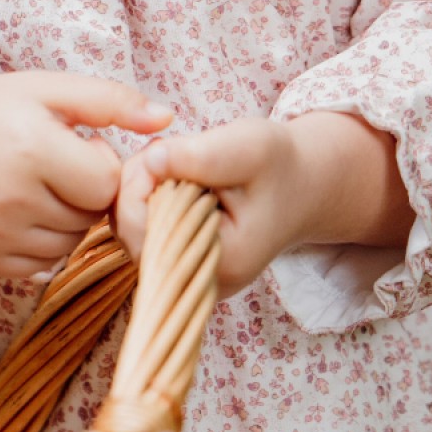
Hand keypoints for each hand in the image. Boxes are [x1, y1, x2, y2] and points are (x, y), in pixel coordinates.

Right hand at [0, 69, 172, 279]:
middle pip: (90, 217)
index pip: (106, 183)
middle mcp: (9, 198)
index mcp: (31, 148)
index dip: (100, 162)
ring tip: (37, 187)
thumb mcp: (48, 89)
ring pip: (69, 246)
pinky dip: (41, 245)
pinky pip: (41, 267)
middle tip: (54, 165)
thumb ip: (111, 100)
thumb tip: (169, 119)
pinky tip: (20, 211)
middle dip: (84, 194)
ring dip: (66, 222)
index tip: (76, 145)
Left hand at [115, 110, 411, 297]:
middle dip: (139, 183)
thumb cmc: (279, 165)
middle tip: (170, 153)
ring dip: (141, 189)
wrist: (301, 185)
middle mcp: (199, 283)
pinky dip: (148, 200)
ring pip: (131, 230)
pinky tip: (174, 182)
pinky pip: (142, 232)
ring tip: (176, 166)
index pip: (144, 228)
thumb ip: (201, 156)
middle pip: (131, 231)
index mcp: (220, 262)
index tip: (164, 152)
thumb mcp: (250, 148)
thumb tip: (151, 161)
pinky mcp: (180, 264)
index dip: (140, 181)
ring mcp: (188, 278)